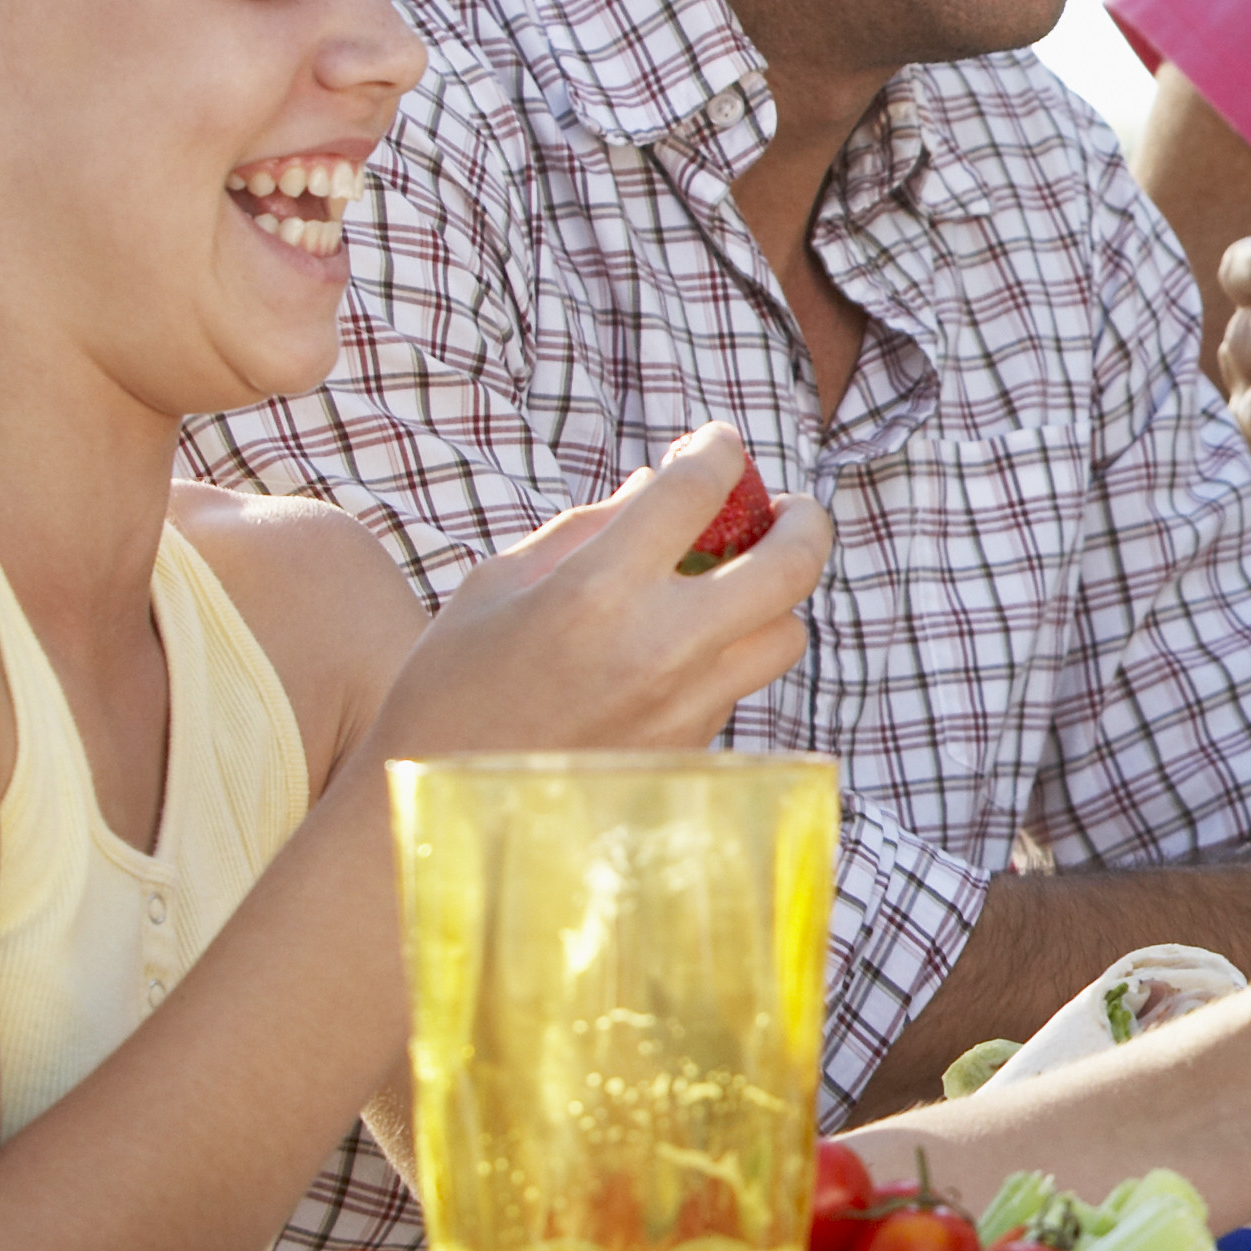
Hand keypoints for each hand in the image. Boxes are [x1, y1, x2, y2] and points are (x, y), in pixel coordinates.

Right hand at [369, 426, 823, 760]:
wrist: (446, 806)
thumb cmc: (454, 683)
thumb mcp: (498, 585)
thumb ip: (588, 527)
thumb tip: (657, 481)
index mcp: (598, 589)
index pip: (696, 490)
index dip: (717, 450)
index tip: (717, 444)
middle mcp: (660, 645)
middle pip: (791, 565)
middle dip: (804, 520)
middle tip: (789, 508)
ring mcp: (686, 704)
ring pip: (786, 634)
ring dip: (775, 598)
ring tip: (743, 581)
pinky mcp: (693, 749)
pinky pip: (744, 685)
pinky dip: (733, 652)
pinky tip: (691, 644)